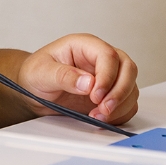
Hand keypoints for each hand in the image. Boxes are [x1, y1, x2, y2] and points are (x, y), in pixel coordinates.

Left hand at [17, 34, 137, 123]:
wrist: (33, 90)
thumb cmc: (36, 73)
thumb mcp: (42, 72)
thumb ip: (64, 76)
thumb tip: (88, 82)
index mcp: (85, 46)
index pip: (108, 55)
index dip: (106, 76)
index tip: (95, 96)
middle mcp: (100, 59)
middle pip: (127, 68)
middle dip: (120, 91)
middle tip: (104, 109)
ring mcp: (108, 77)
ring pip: (131, 86)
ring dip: (120, 105)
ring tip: (98, 116)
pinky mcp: (110, 94)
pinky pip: (127, 103)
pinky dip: (121, 113)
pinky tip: (103, 119)